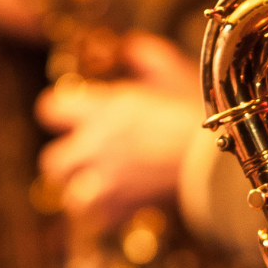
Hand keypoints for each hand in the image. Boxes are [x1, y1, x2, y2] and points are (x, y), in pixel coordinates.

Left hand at [35, 32, 204, 231]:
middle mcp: (96, 145)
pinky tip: (119, 206)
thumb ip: (148, 57)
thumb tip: (131, 47)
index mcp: (103, 108)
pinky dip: (105, 217)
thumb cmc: (200, 112)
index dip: (58, 114)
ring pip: (70, 197)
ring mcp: (106, 180)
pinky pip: (98, 221)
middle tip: (83, 161)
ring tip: (98, 189)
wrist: (218, 157)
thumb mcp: (175, 73)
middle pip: (52, 161)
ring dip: (82, 194)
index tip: (71, 117)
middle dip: (65, 163)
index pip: (49, 109)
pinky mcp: (123, 208)